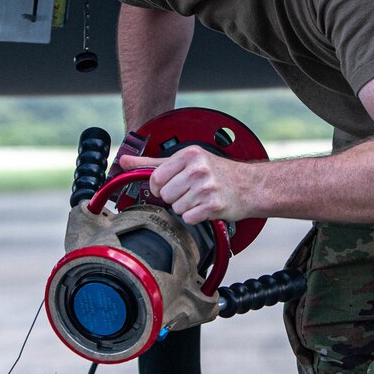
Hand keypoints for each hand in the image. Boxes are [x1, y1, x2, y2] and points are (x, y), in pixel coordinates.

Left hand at [119, 148, 254, 223]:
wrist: (249, 186)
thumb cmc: (217, 172)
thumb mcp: (187, 160)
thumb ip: (152, 162)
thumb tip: (124, 161)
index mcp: (189, 155)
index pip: (156, 177)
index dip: (160, 186)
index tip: (170, 185)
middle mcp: (198, 169)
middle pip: (166, 195)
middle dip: (175, 197)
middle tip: (190, 192)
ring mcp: (206, 187)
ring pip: (176, 208)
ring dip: (186, 207)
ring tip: (200, 199)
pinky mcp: (213, 205)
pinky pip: (189, 218)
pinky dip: (196, 216)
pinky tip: (205, 207)